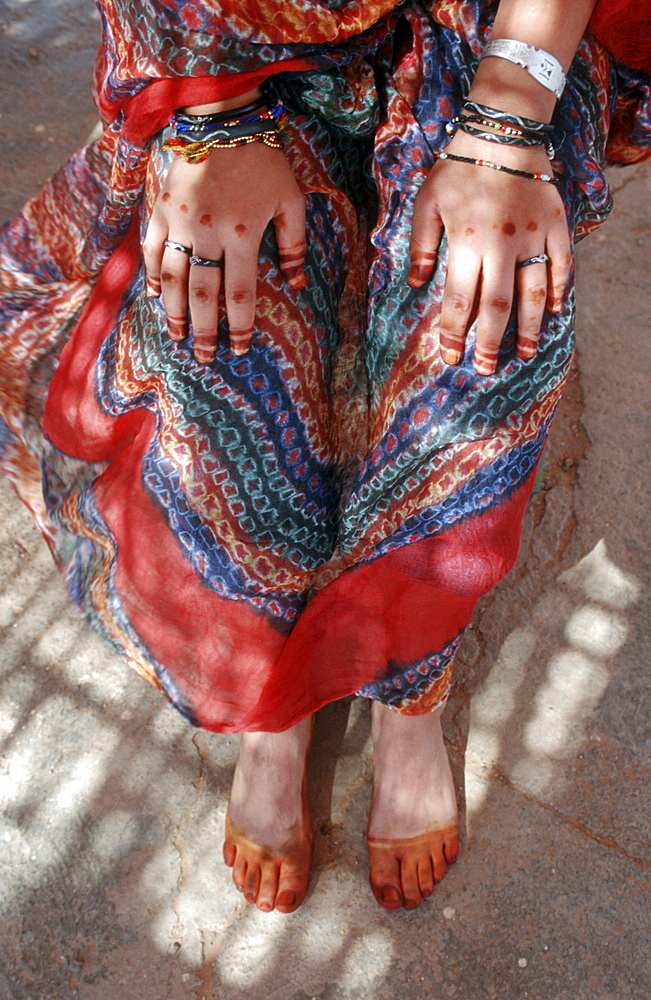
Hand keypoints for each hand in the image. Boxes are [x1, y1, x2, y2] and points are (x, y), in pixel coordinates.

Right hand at [142, 141, 306, 361]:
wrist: (224, 118)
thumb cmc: (264, 161)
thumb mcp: (291, 200)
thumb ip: (294, 245)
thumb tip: (297, 285)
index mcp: (243, 234)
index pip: (240, 294)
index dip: (239, 326)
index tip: (238, 350)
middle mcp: (209, 233)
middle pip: (203, 294)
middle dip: (204, 330)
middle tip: (204, 356)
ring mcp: (181, 222)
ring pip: (172, 277)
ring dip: (174, 311)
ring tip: (177, 335)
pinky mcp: (162, 209)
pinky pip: (152, 249)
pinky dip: (152, 275)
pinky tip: (155, 297)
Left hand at [408, 133, 571, 374]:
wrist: (503, 130)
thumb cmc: (458, 166)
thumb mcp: (427, 202)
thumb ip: (420, 244)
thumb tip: (415, 283)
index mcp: (466, 242)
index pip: (459, 301)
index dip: (453, 333)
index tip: (450, 357)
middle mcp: (501, 246)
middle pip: (497, 306)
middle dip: (490, 342)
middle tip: (486, 368)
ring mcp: (532, 237)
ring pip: (534, 291)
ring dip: (528, 326)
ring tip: (524, 353)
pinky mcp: (555, 224)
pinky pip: (562, 262)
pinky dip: (561, 288)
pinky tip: (557, 310)